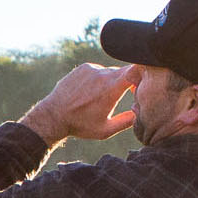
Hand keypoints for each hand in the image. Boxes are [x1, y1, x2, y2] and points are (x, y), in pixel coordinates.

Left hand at [19, 64, 135, 144]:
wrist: (54, 116)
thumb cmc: (80, 125)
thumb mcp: (105, 130)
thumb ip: (126, 122)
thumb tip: (139, 113)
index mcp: (111, 89)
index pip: (135, 70)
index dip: (143, 75)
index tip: (141, 86)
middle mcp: (102, 75)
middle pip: (125, 71)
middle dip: (129, 80)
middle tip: (127, 93)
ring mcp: (92, 69)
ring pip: (111, 71)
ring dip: (112, 81)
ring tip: (101, 97)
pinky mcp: (83, 67)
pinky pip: (98, 70)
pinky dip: (100, 78)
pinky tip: (91, 91)